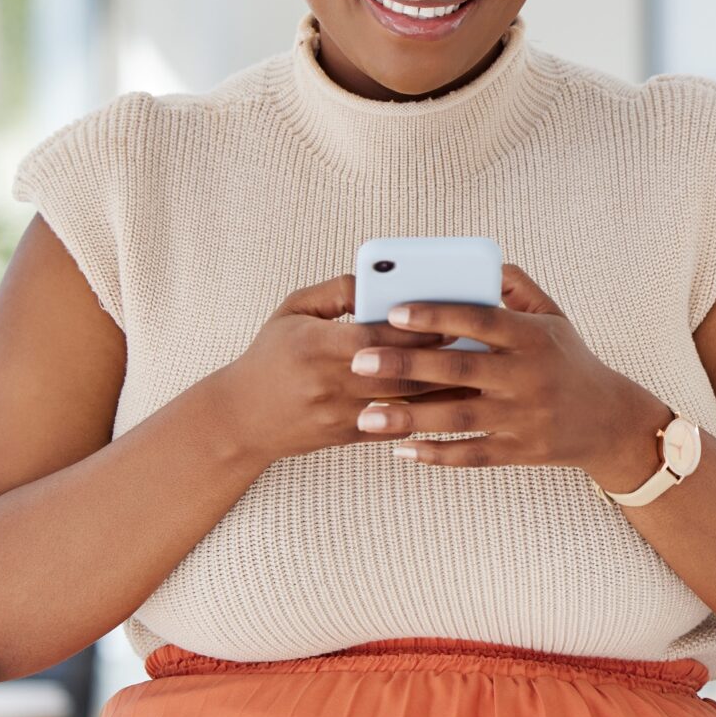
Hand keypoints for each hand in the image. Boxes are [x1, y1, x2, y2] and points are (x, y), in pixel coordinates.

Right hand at [208, 274, 455, 462]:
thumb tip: (378, 280)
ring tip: (474, 375)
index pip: (378, 338)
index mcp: (317, 346)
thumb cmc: (269, 357)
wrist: (241, 418)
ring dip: (441, 391)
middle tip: (473, 346)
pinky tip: (451, 405)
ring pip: (403, 404)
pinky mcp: (347, 436)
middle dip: (439, 360)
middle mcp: (331, 383)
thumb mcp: (293, 311)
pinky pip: (394, 427)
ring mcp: (340, 415)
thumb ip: (337, 292)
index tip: (448, 321)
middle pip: (398, 372)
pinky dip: (424, 417)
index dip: (416, 331)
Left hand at [347, 263, 667, 484]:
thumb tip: (478, 265)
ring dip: (410, 418)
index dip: (436, 316)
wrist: (608, 419)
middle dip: (406, 366)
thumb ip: (516, 286)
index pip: (479, 320)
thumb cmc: (569, 360)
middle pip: (459, 370)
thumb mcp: (553, 316)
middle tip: (359, 362)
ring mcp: (522, 418)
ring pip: (459, 418)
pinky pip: (472, 454)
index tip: (392, 311)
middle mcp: (526, 377)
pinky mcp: (519, 451)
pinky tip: (402, 450)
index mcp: (531, 337)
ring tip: (366, 415)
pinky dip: (436, 454)